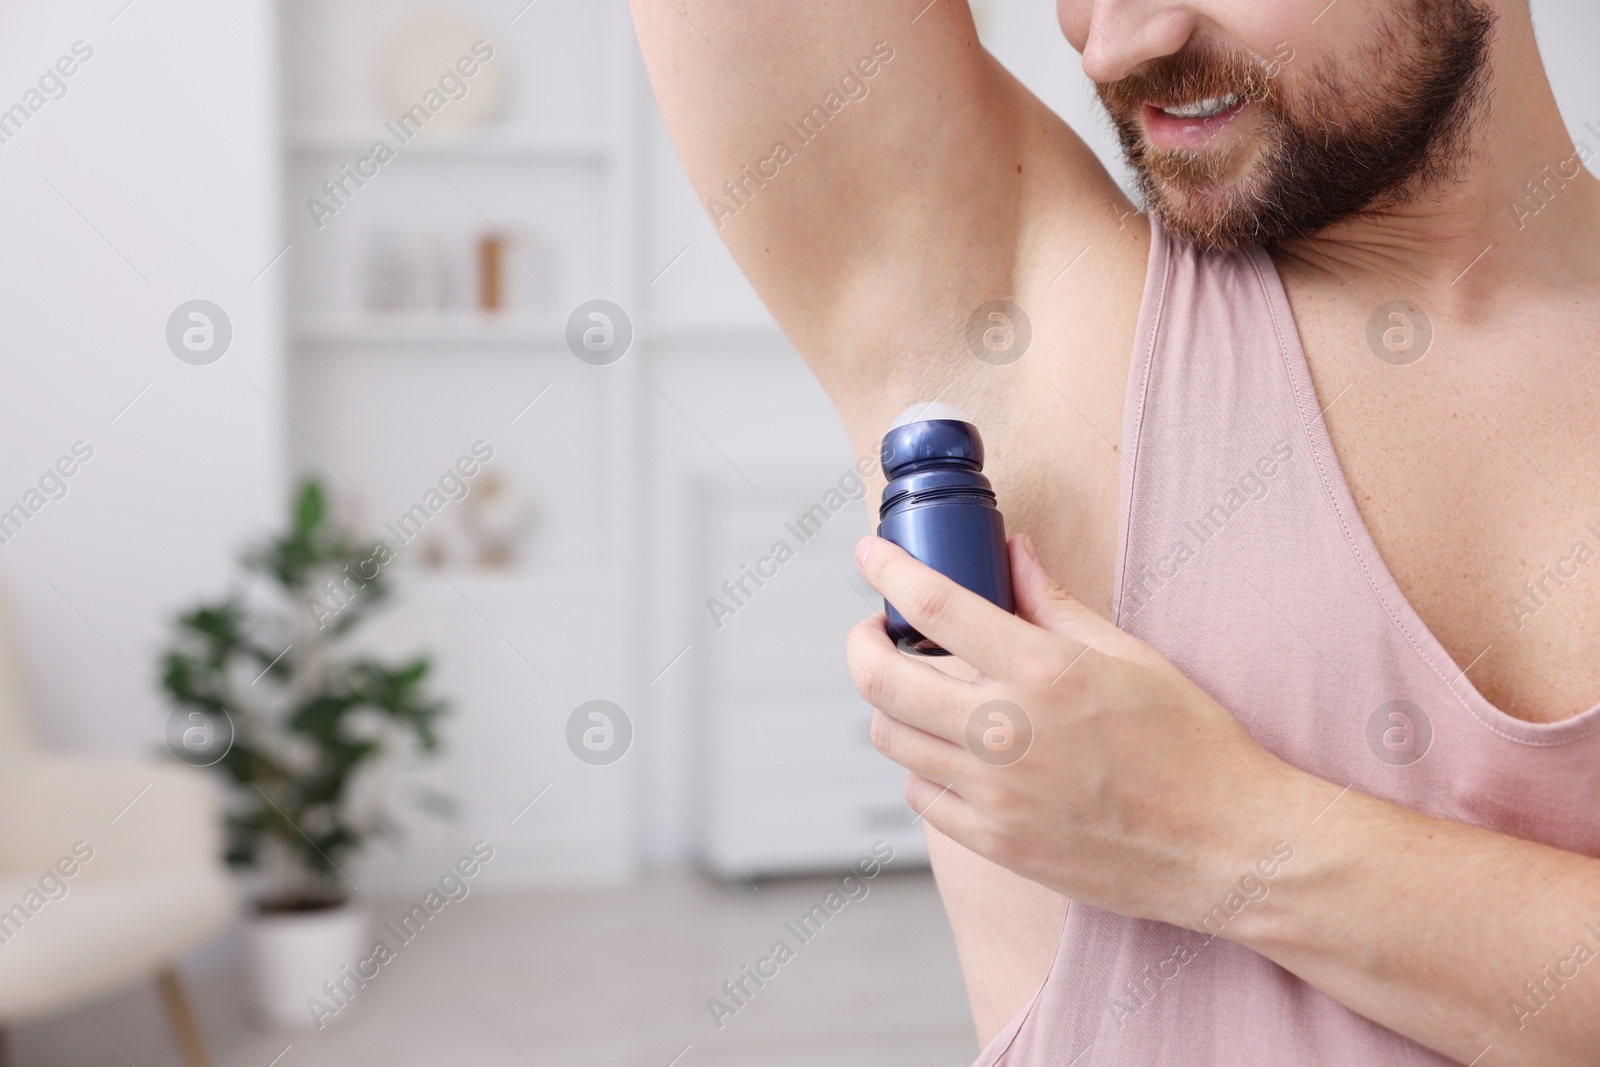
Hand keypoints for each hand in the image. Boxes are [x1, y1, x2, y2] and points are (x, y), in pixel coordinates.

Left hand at [847, 533, 1301, 923]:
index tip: (870, 554)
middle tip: (877, 630)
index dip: (888, 570)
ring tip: (920, 690)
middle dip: (863, 642)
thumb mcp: (1130, 655)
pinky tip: (951, 751)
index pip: (934, 605)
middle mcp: (1007, 732)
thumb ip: (1056, 603)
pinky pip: (921, 794)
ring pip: (891, 738)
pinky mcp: (996, 843)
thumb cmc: (1190, 745)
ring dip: (891, 705)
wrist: (1227, 846)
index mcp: (1043, 672)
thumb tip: (1013, 554)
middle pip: (881, 679)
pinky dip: (922, 764)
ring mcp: (995, 795)